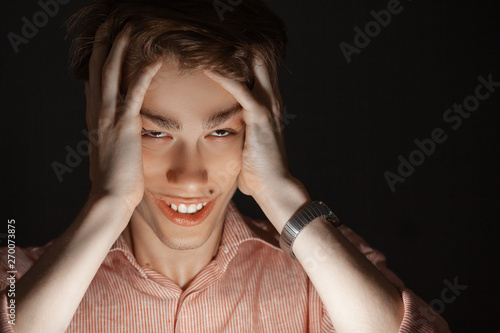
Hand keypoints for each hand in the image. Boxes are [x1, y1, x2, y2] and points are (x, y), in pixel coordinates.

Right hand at [85, 23, 161, 209]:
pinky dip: (145, 72)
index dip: (98, 61)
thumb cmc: (115, 183)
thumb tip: (117, 137)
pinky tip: (157, 58)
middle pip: (98, 70)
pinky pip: (135, 91)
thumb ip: (113, 140)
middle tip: (109, 25)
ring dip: (119, 47)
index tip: (104, 45)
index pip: (94, 83)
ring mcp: (109, 118)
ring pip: (111, 73)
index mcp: (96, 121)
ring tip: (126, 27)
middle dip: (103, 45)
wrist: (110, 198)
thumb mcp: (111, 155)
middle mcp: (98, 114)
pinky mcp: (125, 125)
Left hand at [205, 58, 309, 229]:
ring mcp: (267, 108)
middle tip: (217, 41)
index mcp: (269, 107)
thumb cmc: (259, 171)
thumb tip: (224, 137)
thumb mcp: (248, 146)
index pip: (261, 73)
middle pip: (262, 63)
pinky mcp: (259, 117)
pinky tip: (208, 68)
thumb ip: (240, 133)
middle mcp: (271, 102)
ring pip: (256, 68)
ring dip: (234, 55)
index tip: (225, 49)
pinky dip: (224, 77)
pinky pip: (241, 89)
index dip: (246, 58)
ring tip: (211, 45)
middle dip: (244, 49)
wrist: (274, 186)